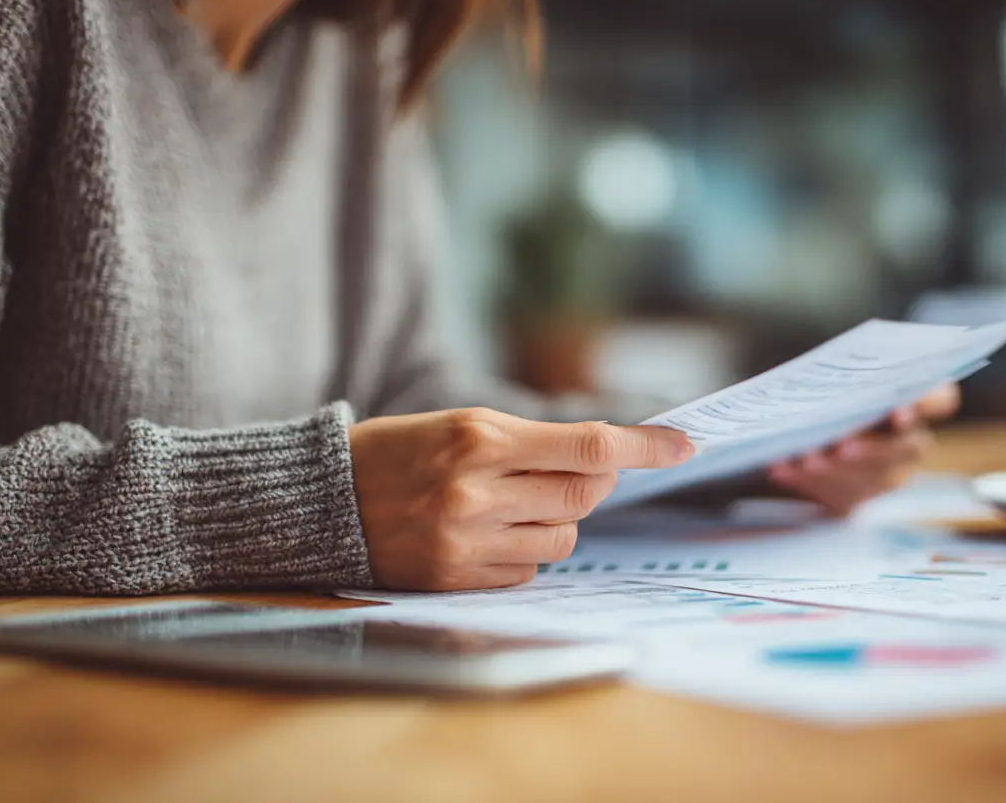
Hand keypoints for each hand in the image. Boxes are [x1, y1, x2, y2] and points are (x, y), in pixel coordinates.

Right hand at [348, 408, 693, 590]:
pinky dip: (523, 554)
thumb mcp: (458, 426)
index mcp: (479, 438)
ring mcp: (467, 539)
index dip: (646, 448)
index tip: (684, 445)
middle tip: (566, 475)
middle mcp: (477, 489)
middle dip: (591, 485)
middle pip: (584, 495)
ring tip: (508, 507)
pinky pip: (528, 571)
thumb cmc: (396, 454)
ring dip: (554, 521)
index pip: (589, 446)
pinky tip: (485, 537)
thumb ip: (529, 443)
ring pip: (562, 537)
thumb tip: (605, 463)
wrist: (320, 502)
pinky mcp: (458, 579)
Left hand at [767, 383, 959, 516]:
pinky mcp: (854, 497)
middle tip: (841, 445)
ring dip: (837, 470)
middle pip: (905, 449)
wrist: (809, 415)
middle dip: (872, 449)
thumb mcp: (842, 373)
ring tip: (806, 458)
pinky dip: (806, 482)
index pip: (940, 401)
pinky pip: (837, 496)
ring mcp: (885, 474)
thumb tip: (825, 377)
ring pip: (872, 479)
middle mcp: (910, 442)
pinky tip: (783, 468)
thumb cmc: (832, 387)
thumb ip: (847, 374)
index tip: (898, 411)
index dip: (925, 406)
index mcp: (917, 400)